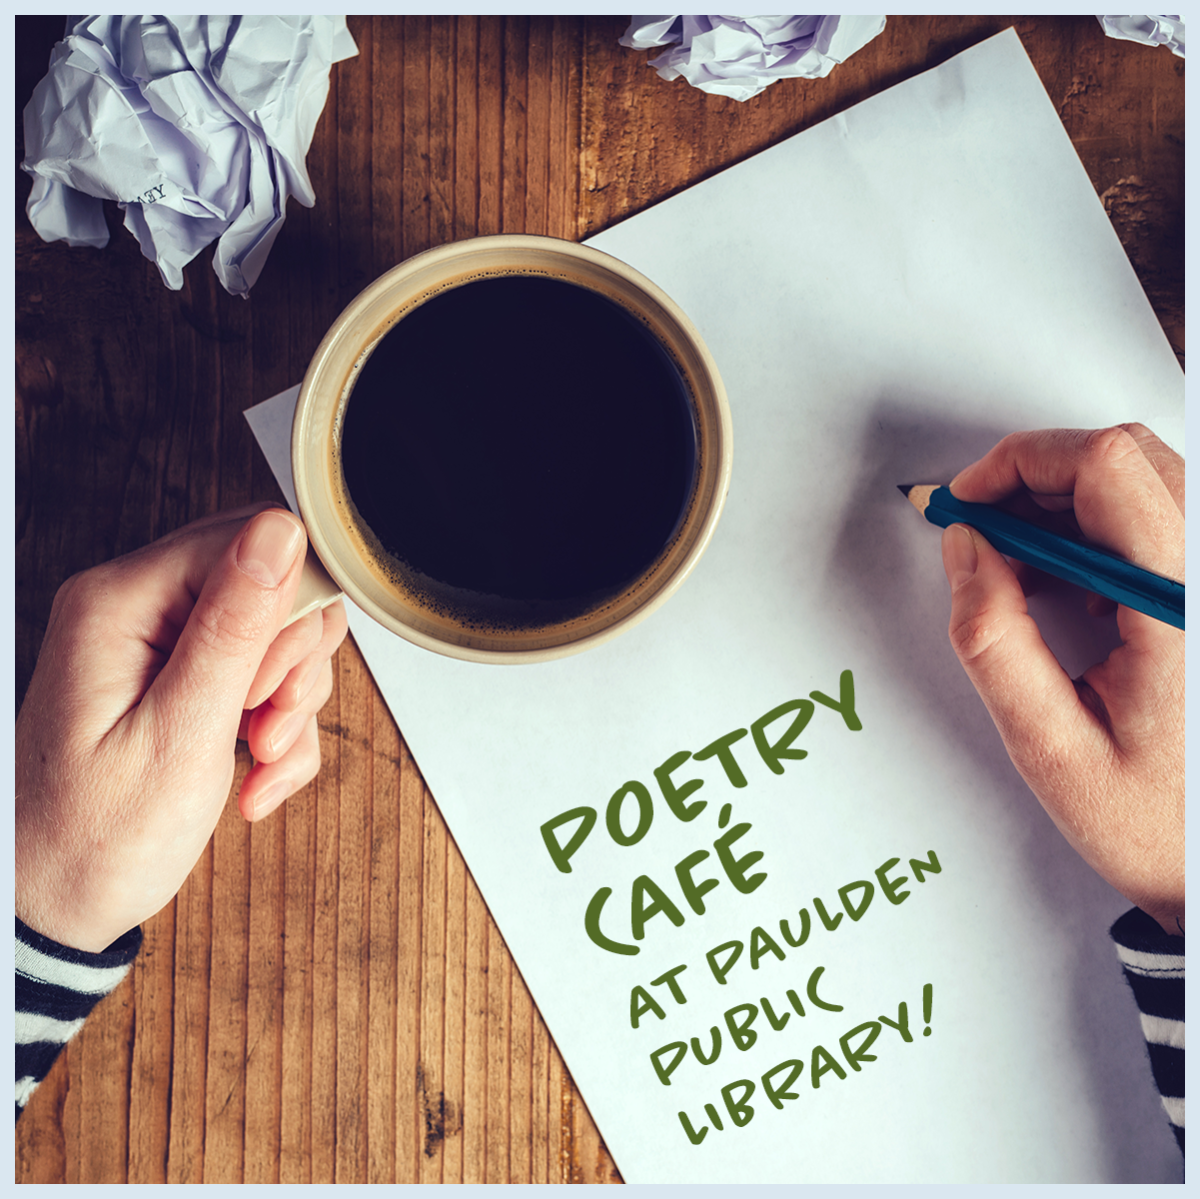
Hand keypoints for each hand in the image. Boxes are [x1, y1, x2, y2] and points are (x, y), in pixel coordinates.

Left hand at [15, 505, 348, 952]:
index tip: (278, 687)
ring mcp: (162, 643)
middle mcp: (139, 607)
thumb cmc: (95, 838)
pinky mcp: (183, 677)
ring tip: (262, 759)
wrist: (58, 905)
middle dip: (294, 663)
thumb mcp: (180, 735)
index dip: (290, 610)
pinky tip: (257, 776)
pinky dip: (279, 729)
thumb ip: (235, 628)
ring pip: (278, 634)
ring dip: (292, 704)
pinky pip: (264, 676)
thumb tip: (281, 533)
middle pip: (272, 584)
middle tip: (270, 724)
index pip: (249, 543)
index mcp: (122, 602)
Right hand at [940, 425, 1183, 934]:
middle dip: (1036, 475)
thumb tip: (966, 551)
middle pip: (1126, 458)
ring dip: (1065, 502)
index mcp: (1180, 612)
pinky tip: (1064, 582)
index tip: (969, 501)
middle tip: (984, 525)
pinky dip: (1095, 531)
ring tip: (1017, 563)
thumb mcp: (1048, 746)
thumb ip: (995, 640)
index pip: (1105, 469)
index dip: (1020, 464)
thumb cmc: (1158, 824)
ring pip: (1143, 480)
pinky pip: (1157, 520)